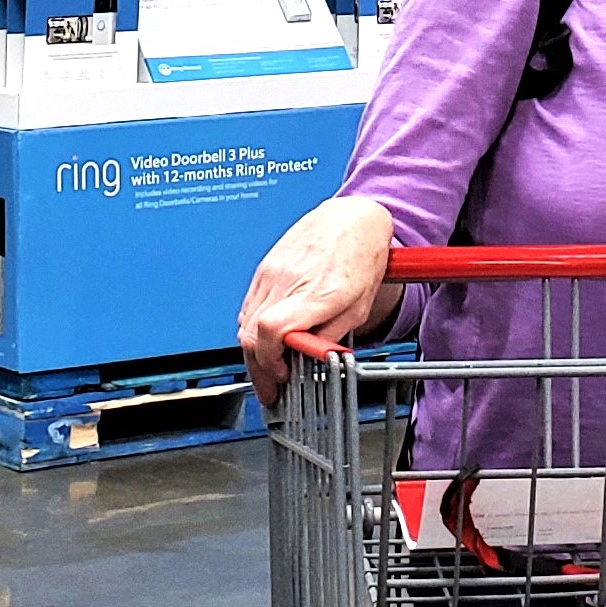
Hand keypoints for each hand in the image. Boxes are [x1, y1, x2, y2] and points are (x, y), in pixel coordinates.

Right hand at [239, 195, 395, 402]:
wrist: (352, 218)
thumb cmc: (361, 257)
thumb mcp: (358, 307)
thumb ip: (331, 336)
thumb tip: (309, 360)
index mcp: (316, 292)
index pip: (272, 331)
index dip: (270, 361)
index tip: (282, 376)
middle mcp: (288, 281)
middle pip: (251, 333)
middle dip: (257, 369)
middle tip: (271, 388)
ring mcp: (271, 272)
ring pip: (244, 322)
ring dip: (253, 352)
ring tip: (269, 370)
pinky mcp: (264, 267)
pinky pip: (248, 306)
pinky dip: (252, 329)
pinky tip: (266, 341)